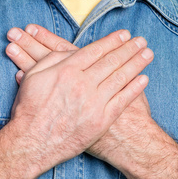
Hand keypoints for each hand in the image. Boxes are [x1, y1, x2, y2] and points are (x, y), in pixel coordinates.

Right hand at [6, 24, 153, 165]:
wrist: (32, 143)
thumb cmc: (30, 109)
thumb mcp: (33, 76)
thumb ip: (52, 60)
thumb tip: (69, 51)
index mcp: (67, 70)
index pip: (96, 50)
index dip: (113, 41)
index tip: (124, 35)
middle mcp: (83, 83)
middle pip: (112, 61)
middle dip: (129, 48)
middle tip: (142, 40)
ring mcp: (94, 103)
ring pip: (121, 77)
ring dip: (137, 63)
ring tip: (148, 54)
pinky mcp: (101, 121)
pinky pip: (122, 100)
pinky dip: (135, 88)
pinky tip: (144, 79)